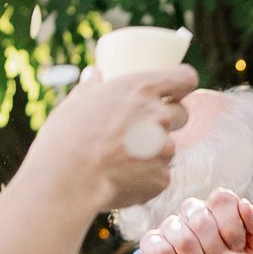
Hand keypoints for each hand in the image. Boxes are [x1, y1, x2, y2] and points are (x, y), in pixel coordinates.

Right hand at [28, 51, 198, 212]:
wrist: (67, 178)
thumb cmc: (67, 136)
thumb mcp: (76, 102)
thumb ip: (92, 87)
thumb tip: (94, 74)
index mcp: (142, 89)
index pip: (185, 78)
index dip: (182, 84)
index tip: (176, 91)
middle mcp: (160, 116)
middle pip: (182, 115)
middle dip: (166, 122)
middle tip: (139, 131)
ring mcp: (164, 149)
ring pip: (168, 149)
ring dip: (152, 153)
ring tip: (119, 160)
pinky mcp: (162, 178)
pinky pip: (159, 175)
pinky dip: (145, 178)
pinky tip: (120, 179)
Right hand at [140, 188, 252, 253]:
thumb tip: (244, 203)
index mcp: (221, 210)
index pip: (221, 198)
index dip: (232, 227)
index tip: (238, 247)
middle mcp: (194, 213)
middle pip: (199, 215)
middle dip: (215, 249)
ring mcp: (171, 229)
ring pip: (180, 235)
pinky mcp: (151, 247)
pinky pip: (159, 249)